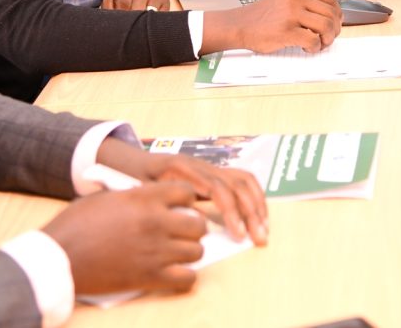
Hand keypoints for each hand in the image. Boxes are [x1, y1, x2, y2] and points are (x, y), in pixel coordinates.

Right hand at [42, 183, 205, 294]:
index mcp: (142, 198)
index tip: (179, 205)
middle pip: (198, 224)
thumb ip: (133, 196)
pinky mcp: (150, 277)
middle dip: (192, 227)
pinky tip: (173, 271)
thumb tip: (151, 199)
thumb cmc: (76, 224)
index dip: (185, 199)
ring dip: (189, 251)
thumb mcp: (105, 196)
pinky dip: (185, 276)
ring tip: (176, 251)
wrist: (59, 257)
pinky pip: (188, 278)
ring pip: (197, 251)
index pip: (186, 192)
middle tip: (181, 231)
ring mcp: (155, 251)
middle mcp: (155, 222)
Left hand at [97, 138, 268, 244]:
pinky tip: (260, 215)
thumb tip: (188, 222)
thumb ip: (164, 204)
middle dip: (250, 212)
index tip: (237, 234)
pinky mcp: (217, 171)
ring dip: (257, 205)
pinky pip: (242, 179)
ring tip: (263, 230)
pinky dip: (255, 196)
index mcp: (182, 170)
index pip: (216, 188)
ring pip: (243, 180)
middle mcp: (201, 165)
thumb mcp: (144, 193)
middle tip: (258, 238)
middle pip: (234, 184)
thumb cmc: (138, 181)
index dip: (230, 211)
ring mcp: (211, 166)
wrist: (136, 162)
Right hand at [202, 0, 341, 53]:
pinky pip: (313, 40)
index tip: (334, 22)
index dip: (336, 13)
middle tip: (328, 37)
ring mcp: (291, 13)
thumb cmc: (261, 16)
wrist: (240, 25)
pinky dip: (314, 47)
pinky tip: (306, 47)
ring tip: (319, 43)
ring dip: (327, 39)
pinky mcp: (287, 31)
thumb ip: (305, 2)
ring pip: (326, 26)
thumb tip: (329, 14)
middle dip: (334, 29)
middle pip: (331, 13)